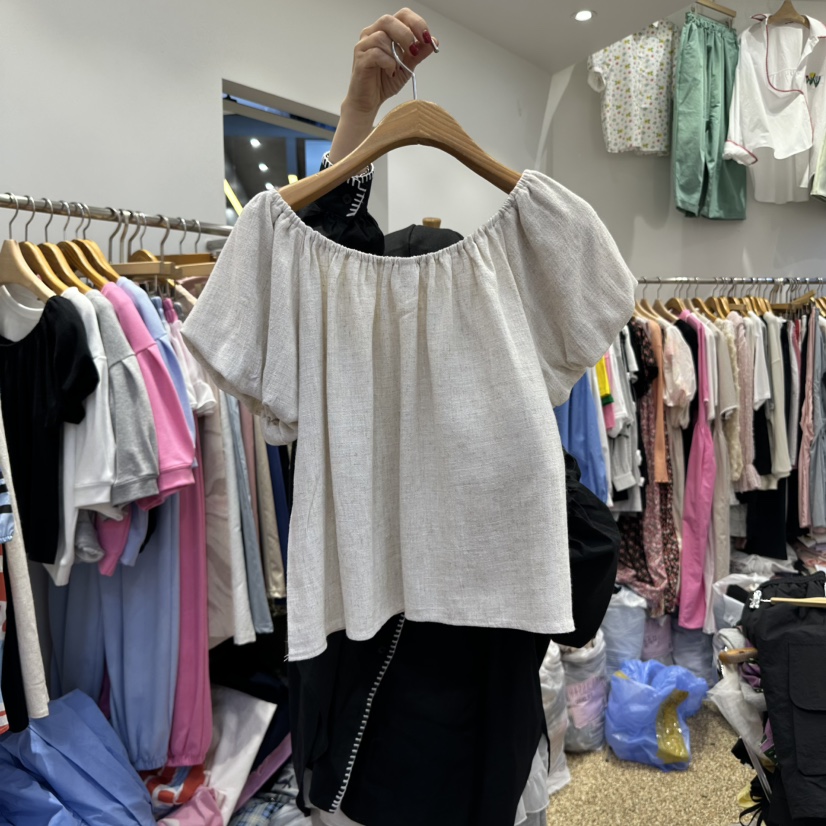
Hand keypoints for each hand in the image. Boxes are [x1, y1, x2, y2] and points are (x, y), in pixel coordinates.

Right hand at [330, 8, 438, 162]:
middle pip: (389, 21)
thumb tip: (433, 41)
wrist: (370, 101)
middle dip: (406, 34)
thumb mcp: (407, 67)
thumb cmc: (385, 81)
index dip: (416, 23)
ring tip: (396, 69)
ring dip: (395, 54)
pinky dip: (388, 63)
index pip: (402, 15)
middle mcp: (372, 33)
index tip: (426, 38)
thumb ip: (419, 53)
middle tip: (414, 51)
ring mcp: (363, 45)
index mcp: (385, 31)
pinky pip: (376, 54)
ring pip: (382, 38)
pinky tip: (390, 73)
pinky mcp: (360, 59)